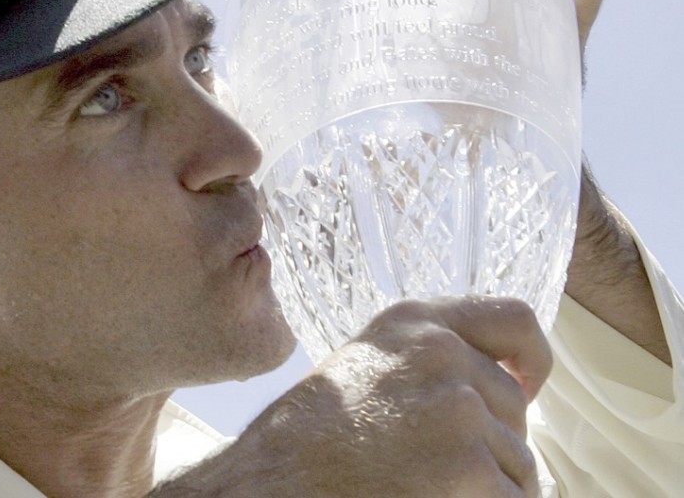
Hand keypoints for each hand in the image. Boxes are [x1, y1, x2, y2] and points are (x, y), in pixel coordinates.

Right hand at [154, 297, 551, 496]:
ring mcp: (460, 412)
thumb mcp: (364, 366)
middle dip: (492, 443)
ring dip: (487, 487)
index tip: (526, 387)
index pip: (516, 319)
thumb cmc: (305, 439)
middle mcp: (444, 354)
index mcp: (415, 322)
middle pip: (515, 410)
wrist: (268, 484)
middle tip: (431, 466)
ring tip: (419, 487)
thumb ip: (427, 360)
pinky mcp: (471, 470)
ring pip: (520, 464)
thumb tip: (512, 384)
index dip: (533, 359)